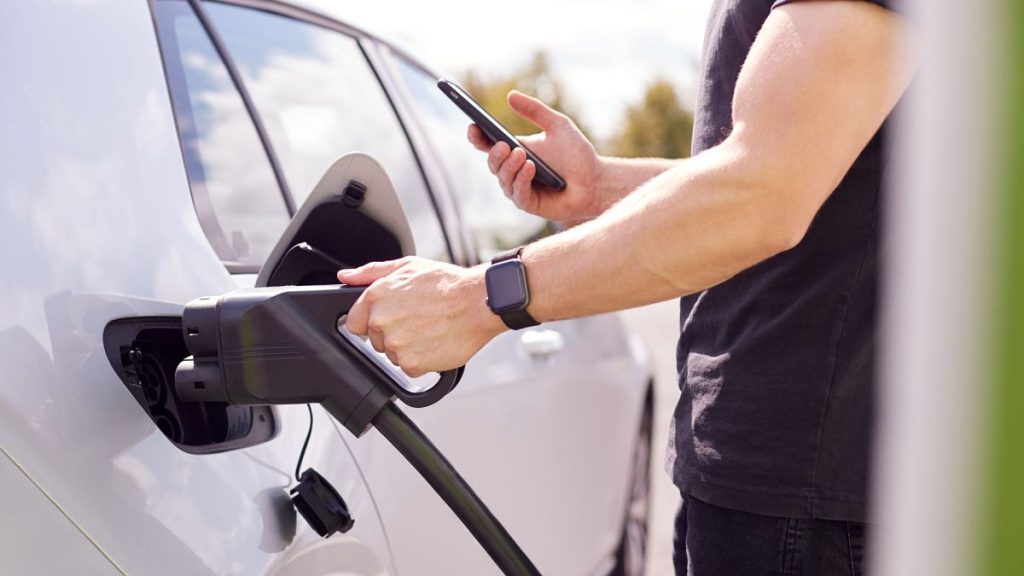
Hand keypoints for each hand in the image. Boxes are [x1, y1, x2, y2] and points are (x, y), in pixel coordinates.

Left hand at [338, 257, 505, 377]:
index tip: (390, 318)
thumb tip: (345, 277)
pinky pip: (409, 368)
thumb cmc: (447, 283)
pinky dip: (422, 359)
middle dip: (392, 332)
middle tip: (417, 320)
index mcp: (376, 296)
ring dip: (408, 347)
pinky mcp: (412, 364)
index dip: (372, 321)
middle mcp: (381, 321)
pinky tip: (434, 342)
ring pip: (392, 354)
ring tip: (429, 328)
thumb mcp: (407, 266)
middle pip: (375, 339)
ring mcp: (396, 344)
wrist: (478, 303)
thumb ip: (370, 272)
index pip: (355, 321)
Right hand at [468, 90, 603, 222]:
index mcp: (515, 151)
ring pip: (503, 179)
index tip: (473, 125)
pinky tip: (530, 168)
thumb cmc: (576, 154)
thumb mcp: (558, 125)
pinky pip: (518, 193)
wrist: (596, 180)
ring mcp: (519, 188)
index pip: (488, 144)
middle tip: (504, 144)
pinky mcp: (529, 204)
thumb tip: (510, 95)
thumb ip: (535, 110)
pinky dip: (522, 180)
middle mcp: (513, 171)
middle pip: (493, 163)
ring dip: (510, 167)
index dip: (477, 136)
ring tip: (522, 154)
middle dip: (495, 154)